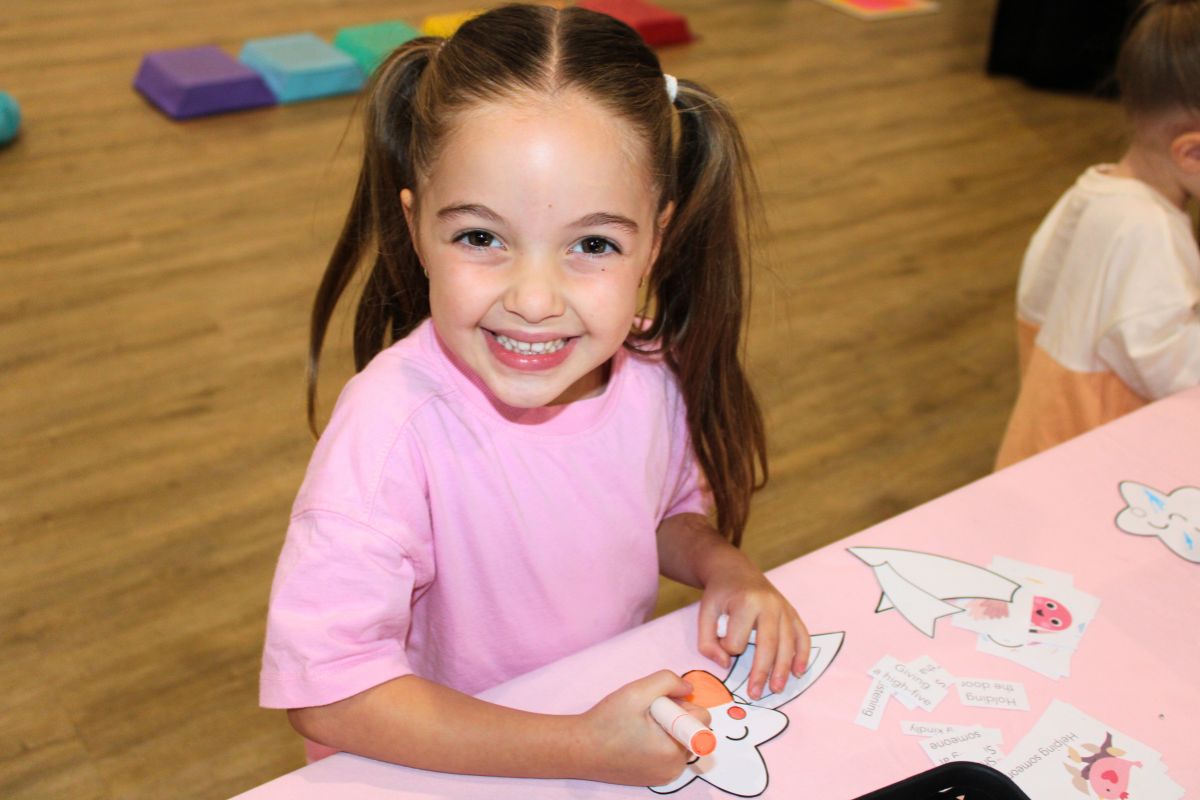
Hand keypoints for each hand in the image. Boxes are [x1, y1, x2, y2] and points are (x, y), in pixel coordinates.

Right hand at [573, 670, 711, 785]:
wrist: (579, 748)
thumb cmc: (606, 722)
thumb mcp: (636, 691)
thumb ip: (667, 681)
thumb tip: (688, 687)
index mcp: (674, 751)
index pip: (701, 720)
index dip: (681, 705)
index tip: (658, 705)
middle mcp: (674, 769)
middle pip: (691, 730)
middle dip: (674, 716)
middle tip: (645, 713)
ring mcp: (664, 776)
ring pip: (680, 740)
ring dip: (666, 728)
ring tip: (638, 725)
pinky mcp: (655, 778)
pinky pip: (668, 753)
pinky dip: (658, 741)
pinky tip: (635, 736)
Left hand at [697, 553, 810, 700]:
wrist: (734, 569)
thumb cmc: (719, 594)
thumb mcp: (704, 613)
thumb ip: (706, 642)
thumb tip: (726, 664)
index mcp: (745, 603)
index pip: (738, 640)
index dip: (728, 649)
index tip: (722, 646)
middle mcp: (768, 604)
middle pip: (768, 645)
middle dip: (762, 673)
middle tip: (756, 694)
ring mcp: (783, 607)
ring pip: (787, 643)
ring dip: (783, 669)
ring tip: (777, 689)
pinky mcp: (791, 611)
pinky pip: (802, 635)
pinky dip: (802, 654)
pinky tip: (799, 671)